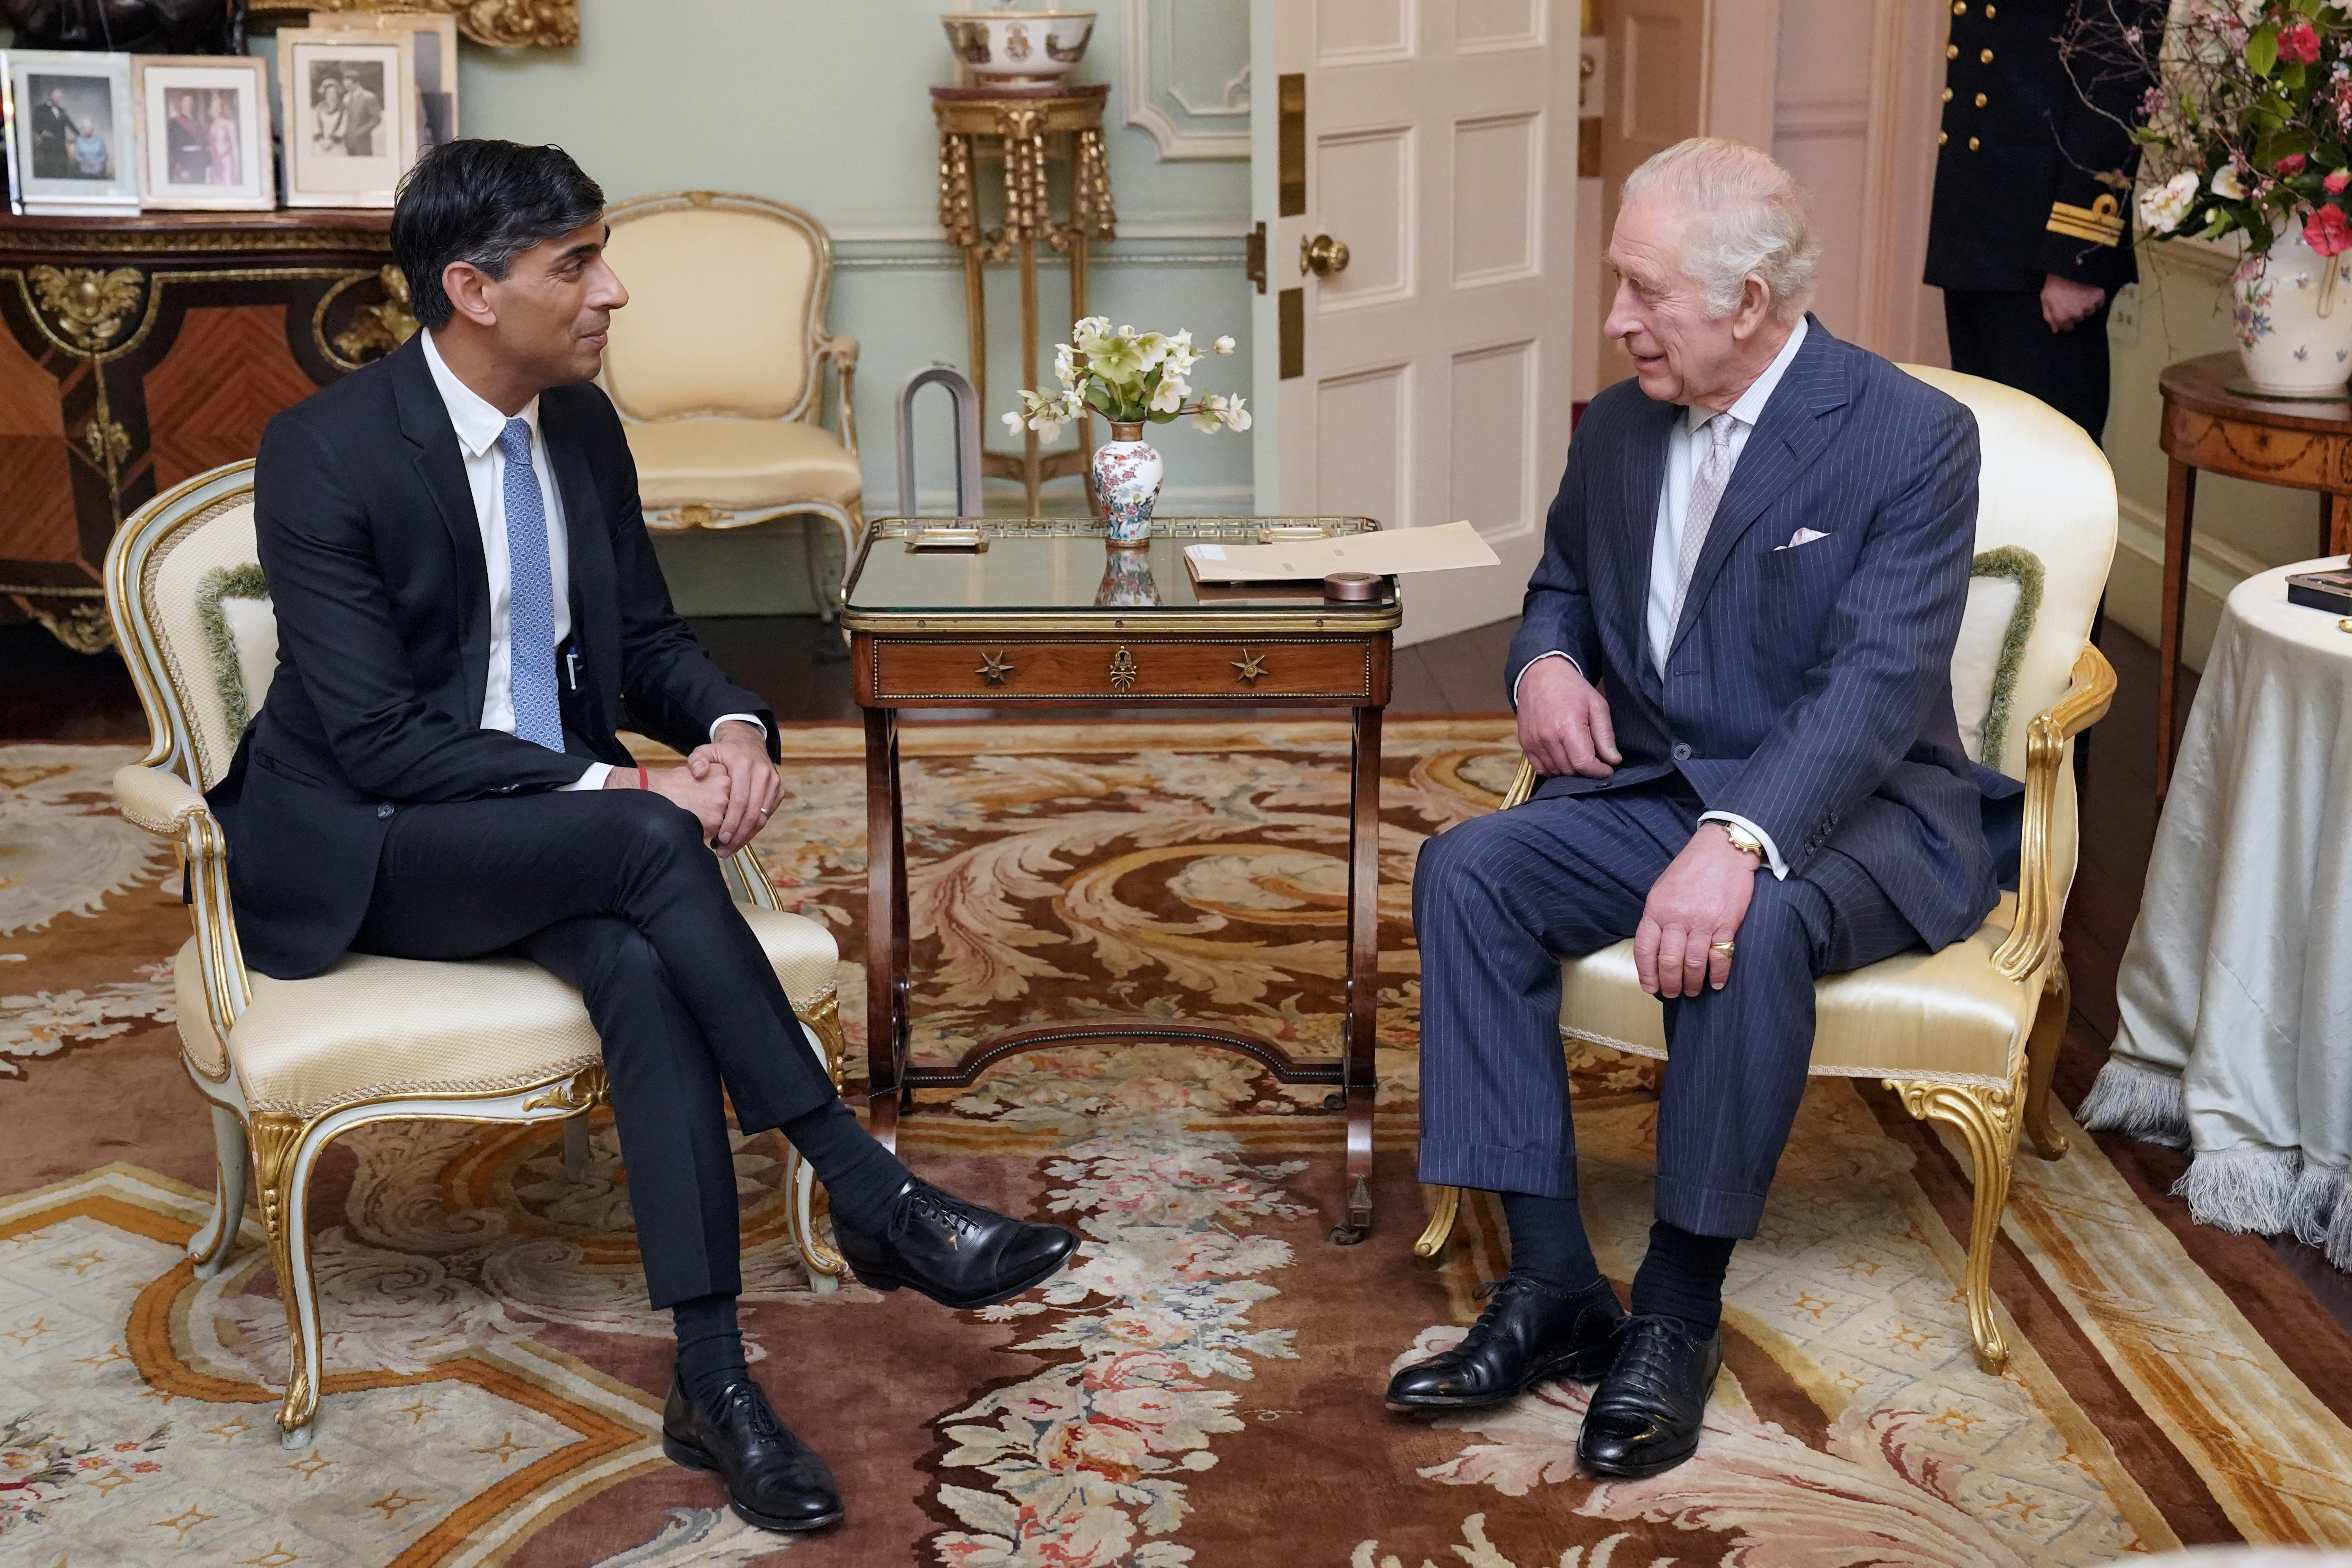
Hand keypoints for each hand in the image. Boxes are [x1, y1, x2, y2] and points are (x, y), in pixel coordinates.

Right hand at [631, 761, 731, 843]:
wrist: (654, 793)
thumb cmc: (673, 785)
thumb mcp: (698, 772)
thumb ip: (716, 780)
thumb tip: (731, 793)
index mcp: (723, 771)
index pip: (735, 790)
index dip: (723, 799)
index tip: (712, 800)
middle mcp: (726, 785)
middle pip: (734, 805)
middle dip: (723, 811)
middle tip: (704, 809)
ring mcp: (722, 803)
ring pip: (729, 819)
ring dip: (719, 823)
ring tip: (700, 815)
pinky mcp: (715, 821)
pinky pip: (720, 832)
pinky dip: (711, 833)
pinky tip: (697, 823)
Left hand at [689, 719, 780, 854]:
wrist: (747, 742)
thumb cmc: (723, 752)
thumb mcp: (706, 750)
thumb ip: (697, 760)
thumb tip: (698, 774)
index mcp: (744, 766)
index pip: (739, 801)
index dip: (731, 822)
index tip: (720, 838)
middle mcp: (763, 774)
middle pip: (752, 813)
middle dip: (738, 836)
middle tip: (723, 850)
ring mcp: (773, 782)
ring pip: (762, 818)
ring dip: (747, 836)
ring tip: (730, 849)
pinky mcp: (778, 790)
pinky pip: (768, 815)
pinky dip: (755, 829)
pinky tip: (741, 838)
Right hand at [1516, 656, 1620, 779]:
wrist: (1540, 676)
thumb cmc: (1572, 689)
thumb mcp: (1597, 706)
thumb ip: (1605, 735)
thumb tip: (1613, 760)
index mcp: (1568, 727)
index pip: (1583, 763)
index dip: (1599, 771)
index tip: (1607, 769)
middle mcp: (1547, 737)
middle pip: (1570, 770)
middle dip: (1586, 769)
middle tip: (1594, 758)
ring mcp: (1534, 742)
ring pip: (1556, 771)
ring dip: (1570, 769)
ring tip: (1578, 755)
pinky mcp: (1525, 743)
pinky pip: (1540, 768)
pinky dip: (1553, 768)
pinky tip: (1562, 757)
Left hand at [1633, 823, 1759, 998]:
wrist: (1723, 850)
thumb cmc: (1691, 868)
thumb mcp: (1663, 888)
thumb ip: (1658, 916)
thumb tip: (1655, 946)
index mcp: (1657, 909)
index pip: (1645, 949)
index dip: (1646, 973)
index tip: (1650, 987)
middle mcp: (1677, 918)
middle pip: (1668, 961)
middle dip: (1669, 983)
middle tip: (1672, 993)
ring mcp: (1702, 922)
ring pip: (1692, 963)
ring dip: (1692, 983)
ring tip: (1692, 991)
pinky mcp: (1725, 924)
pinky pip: (1720, 956)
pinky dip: (1718, 974)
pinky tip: (1716, 983)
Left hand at [2040, 274, 2106, 332]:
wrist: (2069, 267)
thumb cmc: (2054, 283)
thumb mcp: (2045, 299)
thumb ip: (2049, 316)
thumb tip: (2056, 330)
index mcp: (2063, 317)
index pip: (2068, 327)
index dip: (2067, 320)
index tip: (2067, 311)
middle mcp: (2077, 315)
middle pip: (2079, 319)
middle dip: (2076, 311)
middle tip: (2073, 299)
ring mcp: (2089, 306)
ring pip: (2090, 311)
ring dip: (2086, 305)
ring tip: (2081, 293)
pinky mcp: (2099, 297)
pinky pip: (2100, 304)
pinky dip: (2096, 299)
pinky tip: (2090, 291)